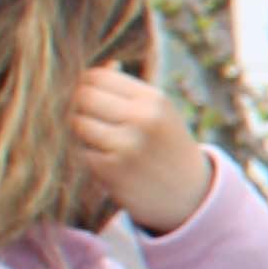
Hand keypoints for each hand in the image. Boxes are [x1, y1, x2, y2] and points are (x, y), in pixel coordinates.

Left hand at [69, 66, 213, 232]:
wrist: (190, 196)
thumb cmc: (166, 147)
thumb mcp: (159, 114)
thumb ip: (125, 93)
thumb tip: (87, 72)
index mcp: (154, 100)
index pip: (97, 76)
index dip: (85, 85)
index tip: (89, 99)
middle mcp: (143, 119)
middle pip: (82, 96)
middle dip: (79, 107)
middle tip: (88, 120)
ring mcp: (127, 145)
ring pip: (77, 123)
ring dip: (79, 131)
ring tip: (95, 140)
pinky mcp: (112, 171)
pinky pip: (79, 150)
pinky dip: (84, 154)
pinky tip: (102, 160)